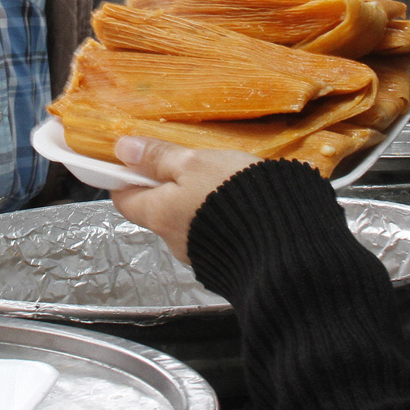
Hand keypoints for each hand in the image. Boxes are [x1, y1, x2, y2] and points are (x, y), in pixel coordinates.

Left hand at [108, 137, 261, 265]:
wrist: (286, 242)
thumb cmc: (235, 196)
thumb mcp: (195, 164)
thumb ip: (159, 157)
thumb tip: (123, 149)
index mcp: (159, 215)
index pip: (123, 199)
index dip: (126, 178)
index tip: (138, 160)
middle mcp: (173, 240)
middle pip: (157, 210)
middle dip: (167, 188)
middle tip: (189, 163)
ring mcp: (199, 254)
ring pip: (186, 221)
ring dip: (197, 201)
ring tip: (223, 179)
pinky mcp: (226, 259)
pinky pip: (212, 232)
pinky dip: (218, 216)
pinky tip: (240, 202)